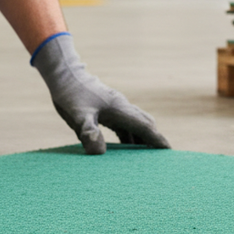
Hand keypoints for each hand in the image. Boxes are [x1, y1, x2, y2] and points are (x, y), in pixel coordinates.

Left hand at [32, 34, 169, 154]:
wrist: (64, 75)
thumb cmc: (71, 95)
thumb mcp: (78, 116)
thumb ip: (89, 133)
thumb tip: (99, 153)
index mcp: (120, 109)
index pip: (145, 126)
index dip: (157, 139)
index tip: (169, 152)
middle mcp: (122, 108)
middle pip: (146, 124)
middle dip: (155, 139)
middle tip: (162, 158)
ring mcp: (116, 107)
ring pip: (136, 125)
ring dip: (142, 139)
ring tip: (146, 158)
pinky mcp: (108, 109)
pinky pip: (125, 125)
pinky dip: (129, 136)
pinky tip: (125, 148)